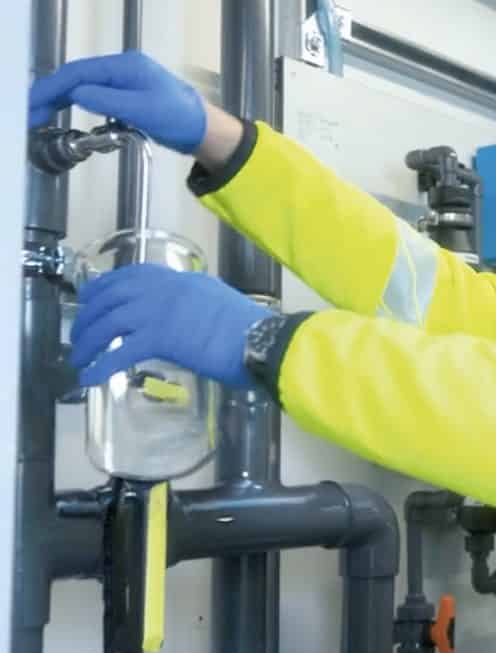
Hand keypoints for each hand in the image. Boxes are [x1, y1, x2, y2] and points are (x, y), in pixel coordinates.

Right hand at [29, 51, 206, 153]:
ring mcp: (127, 82)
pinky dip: (83, 105)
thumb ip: (106, 100)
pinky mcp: (131, 97)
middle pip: (79, 77)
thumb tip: (76, 94)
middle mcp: (124, 69)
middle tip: (33, 114)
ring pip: (87, 87)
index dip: (53, 87)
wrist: (206, 130)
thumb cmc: (180, 118)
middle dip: (54, 94)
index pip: (79, 72)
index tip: (34, 103)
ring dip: (65, 100)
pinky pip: (99, 97)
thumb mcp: (141, 109)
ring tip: (45, 117)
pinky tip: (72, 115)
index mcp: (125, 66)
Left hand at [71, 265, 272, 387]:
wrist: (261, 339)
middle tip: (78, 335)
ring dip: (87, 342)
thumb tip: (182, 317)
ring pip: (108, 323)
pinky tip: (90, 378)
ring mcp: (160, 311)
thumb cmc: (248, 327)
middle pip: (111, 297)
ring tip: (79, 359)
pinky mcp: (161, 338)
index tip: (90, 298)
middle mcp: (165, 289)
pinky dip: (101, 366)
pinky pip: (120, 352)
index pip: (130, 275)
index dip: (103, 287)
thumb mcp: (217, 301)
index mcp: (180, 279)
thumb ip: (194, 303)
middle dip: (88, 317)